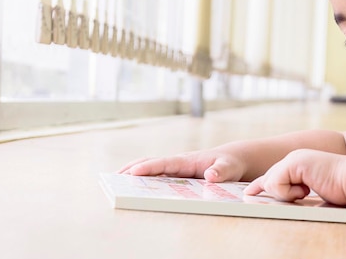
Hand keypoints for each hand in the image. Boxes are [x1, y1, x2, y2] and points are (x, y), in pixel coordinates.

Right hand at [117, 149, 245, 182]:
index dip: (149, 167)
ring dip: (133, 172)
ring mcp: (176, 167)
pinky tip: (132, 185)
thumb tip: (210, 176)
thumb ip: (221, 171)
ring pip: (151, 167)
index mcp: (188, 160)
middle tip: (114, 177)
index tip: (133, 172)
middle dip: (133, 168)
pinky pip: (156, 174)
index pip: (165, 163)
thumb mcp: (229, 168)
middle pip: (152, 162)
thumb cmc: (229, 164)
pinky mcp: (176, 173)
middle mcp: (178, 162)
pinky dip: (143, 177)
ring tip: (115, 180)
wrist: (231, 160)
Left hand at [244, 149, 345, 204]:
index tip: (249, 193)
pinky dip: (289, 192)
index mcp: (298, 162)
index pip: (274, 175)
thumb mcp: (315, 187)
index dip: (261, 185)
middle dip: (267, 191)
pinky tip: (306, 189)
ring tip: (306, 191)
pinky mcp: (293, 163)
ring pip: (270, 183)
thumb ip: (299, 188)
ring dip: (287, 194)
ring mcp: (292, 159)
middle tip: (270, 194)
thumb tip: (284, 198)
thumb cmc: (341, 187)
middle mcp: (293, 158)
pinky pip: (276, 184)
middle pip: (268, 179)